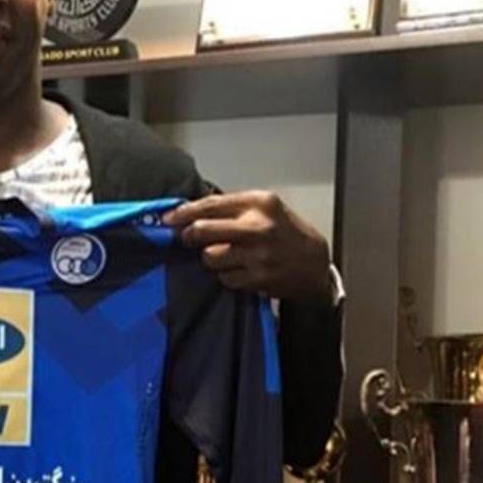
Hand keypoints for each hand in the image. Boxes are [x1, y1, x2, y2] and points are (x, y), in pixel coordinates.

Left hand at [162, 191, 331, 303]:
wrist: (314, 262)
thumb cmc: (284, 230)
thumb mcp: (264, 207)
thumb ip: (232, 207)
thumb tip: (190, 211)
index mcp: (258, 203)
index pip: (210, 205)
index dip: (184, 212)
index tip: (168, 218)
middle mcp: (258, 227)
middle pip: (203, 231)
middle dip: (189, 235)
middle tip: (187, 238)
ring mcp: (258, 255)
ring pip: (210, 257)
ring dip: (209, 257)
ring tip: (221, 254)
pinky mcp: (257, 278)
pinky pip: (224, 278)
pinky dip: (225, 274)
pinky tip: (237, 268)